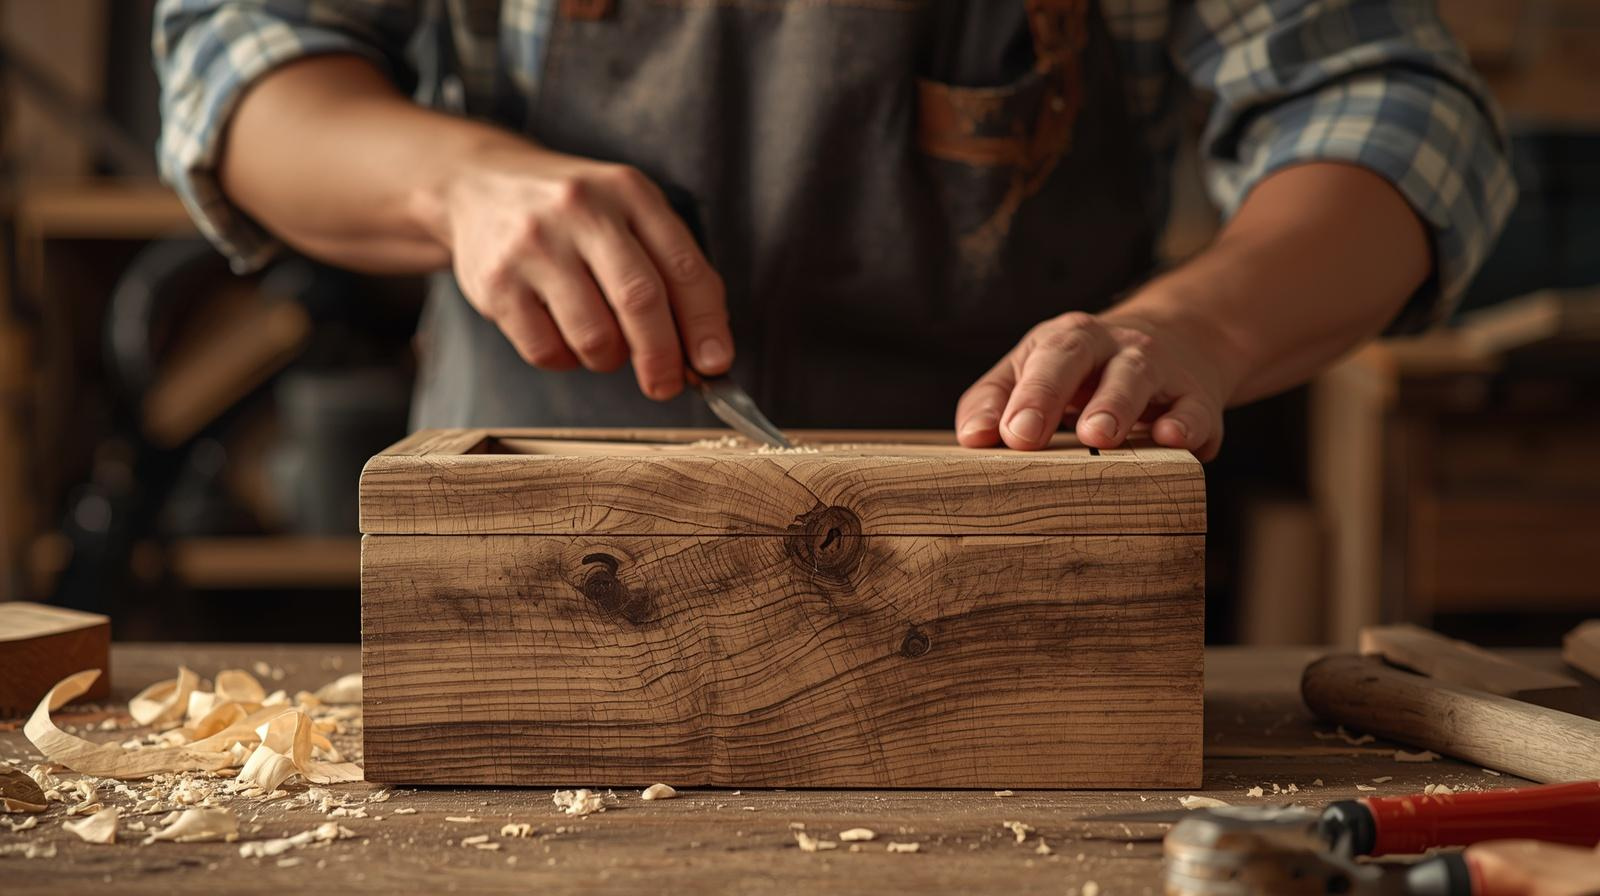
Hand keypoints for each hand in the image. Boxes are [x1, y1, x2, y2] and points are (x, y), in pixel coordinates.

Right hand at [442, 144, 732, 399]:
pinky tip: (563, 334)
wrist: (478, 184)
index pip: (683, 266)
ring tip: (604, 343)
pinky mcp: (495, 282)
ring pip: (594, 337)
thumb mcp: (627, 212)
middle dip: (663, 357)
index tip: (715, 363)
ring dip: (609, 359)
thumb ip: (669, 268)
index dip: (705, 323)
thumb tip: (706, 350)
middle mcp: (581, 211)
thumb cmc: (572, 212)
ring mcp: (534, 245)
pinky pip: (546, 350)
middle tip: (667, 385)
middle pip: (640, 301)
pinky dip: (566, 359)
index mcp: (628, 192)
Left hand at [954, 306, 1243, 459]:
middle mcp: (1111, 345)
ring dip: (1116, 406)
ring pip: (1137, 378)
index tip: (1004, 435)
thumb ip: (994, 399)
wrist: (1182, 339)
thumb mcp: (1036, 369)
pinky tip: (1173, 439)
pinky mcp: (1197, 398)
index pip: (1040, 359)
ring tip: (1100, 436)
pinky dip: (1188, 425)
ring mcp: (1158, 368)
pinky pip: (1195, 409)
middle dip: (1050, 392)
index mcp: (1067, 339)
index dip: (1022, 395)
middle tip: (1026, 436)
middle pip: (1078, 355)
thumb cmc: (1089, 367)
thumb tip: (972, 437)